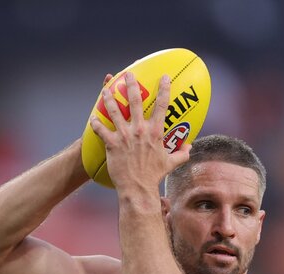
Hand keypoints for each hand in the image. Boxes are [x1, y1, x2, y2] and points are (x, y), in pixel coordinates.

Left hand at [89, 72, 190, 196]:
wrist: (138, 188)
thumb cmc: (155, 176)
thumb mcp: (171, 163)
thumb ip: (182, 153)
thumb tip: (190, 147)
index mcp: (155, 132)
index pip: (162, 106)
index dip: (164, 89)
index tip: (164, 77)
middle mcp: (139, 130)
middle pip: (135, 101)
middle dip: (132, 84)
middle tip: (128, 74)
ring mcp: (124, 136)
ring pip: (114, 110)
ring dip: (109, 98)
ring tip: (105, 89)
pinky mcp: (111, 144)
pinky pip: (101, 129)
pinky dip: (96, 123)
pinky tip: (93, 118)